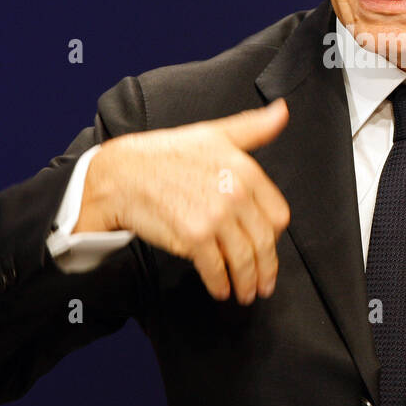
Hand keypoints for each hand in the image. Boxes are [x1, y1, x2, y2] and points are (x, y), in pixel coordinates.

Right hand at [76, 98, 290, 303]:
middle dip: (266, 269)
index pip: (277, 215)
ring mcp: (215, 218)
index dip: (274, 237)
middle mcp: (235, 195)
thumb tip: (282, 112)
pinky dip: (221, 284)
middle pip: (264, 243)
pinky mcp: (193, 238)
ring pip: (243, 260)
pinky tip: (222, 290)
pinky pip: (216, 269)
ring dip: (247, 283)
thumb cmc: (167, 153)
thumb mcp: (215, 134)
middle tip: (264, 283)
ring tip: (246, 293)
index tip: (270, 247)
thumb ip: (254, 128)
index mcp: (245, 170)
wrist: (123, 174)